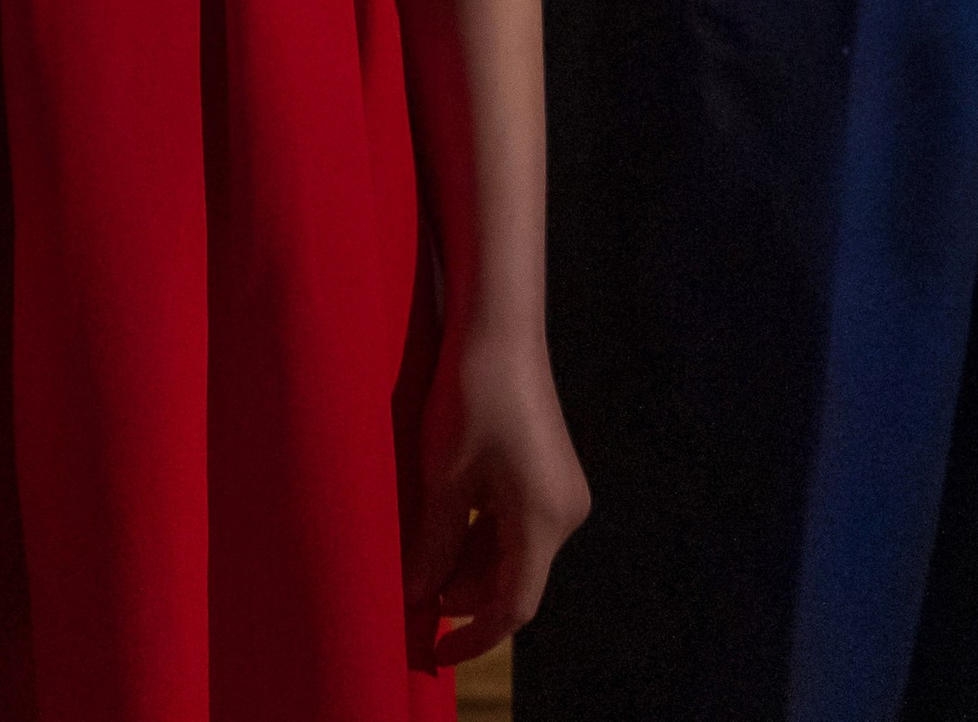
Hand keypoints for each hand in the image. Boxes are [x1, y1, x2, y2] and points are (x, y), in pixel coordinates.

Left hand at [408, 316, 590, 667]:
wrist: (500, 326)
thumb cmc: (471, 396)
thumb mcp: (444, 477)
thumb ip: (434, 544)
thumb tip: (418, 597)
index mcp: (545, 520)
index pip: (513, 605)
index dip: (473, 635)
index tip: (434, 651)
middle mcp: (565, 512)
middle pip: (512, 578)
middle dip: (462, 594)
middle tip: (411, 593)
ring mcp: (560, 489)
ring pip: (512, 550)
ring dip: (468, 562)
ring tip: (419, 557)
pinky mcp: (550, 470)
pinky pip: (517, 520)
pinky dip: (481, 532)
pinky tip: (444, 524)